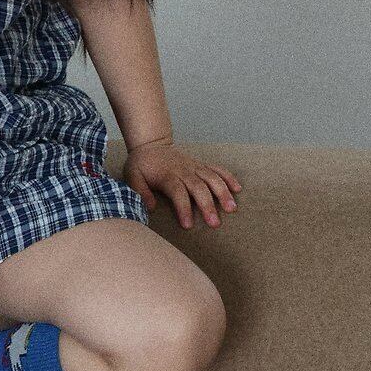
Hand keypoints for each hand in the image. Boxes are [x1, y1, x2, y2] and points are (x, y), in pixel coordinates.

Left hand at [124, 139, 241, 228]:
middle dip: (208, 205)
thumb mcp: (132, 176)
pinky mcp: (201, 165)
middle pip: (199, 187)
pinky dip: (228, 178)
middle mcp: (184, 171)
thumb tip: (150, 207)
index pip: (178, 192)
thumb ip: (139, 191)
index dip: (183, 208)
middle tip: (215, 223)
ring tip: (232, 208)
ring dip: (223, 192)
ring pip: (212, 178)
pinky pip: (218, 169)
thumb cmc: (142, 164)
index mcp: (167, 175)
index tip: (188, 225)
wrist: (152, 144)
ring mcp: (195, 167)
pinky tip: (237, 189)